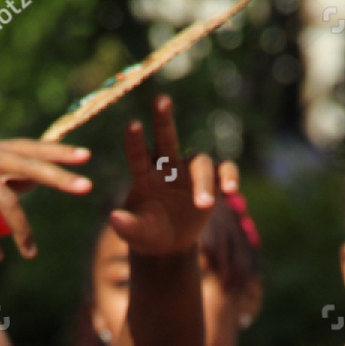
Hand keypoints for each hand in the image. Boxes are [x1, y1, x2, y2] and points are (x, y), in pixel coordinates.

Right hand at [0, 140, 91, 262]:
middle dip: (58, 177)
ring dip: (23, 232)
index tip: (87, 156)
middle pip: (27, 166)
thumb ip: (11, 179)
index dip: (58, 152)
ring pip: (7, 202)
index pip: (32, 148)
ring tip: (30, 254)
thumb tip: (41, 178)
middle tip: (87, 186)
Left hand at [111, 96, 239, 256]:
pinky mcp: (212, 182)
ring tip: (202, 205)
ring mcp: (191, 172)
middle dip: (163, 119)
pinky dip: (229, 176)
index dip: (135, 139)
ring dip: (202, 182)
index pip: (138, 154)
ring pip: (200, 162)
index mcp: (145, 176)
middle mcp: (167, 166)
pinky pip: (224, 171)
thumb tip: (114, 219)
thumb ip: (127, 227)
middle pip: (166, 137)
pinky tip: (230, 189)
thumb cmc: (148, 234)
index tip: (132, 125)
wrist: (169, 244)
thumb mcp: (136, 234)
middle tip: (161, 100)